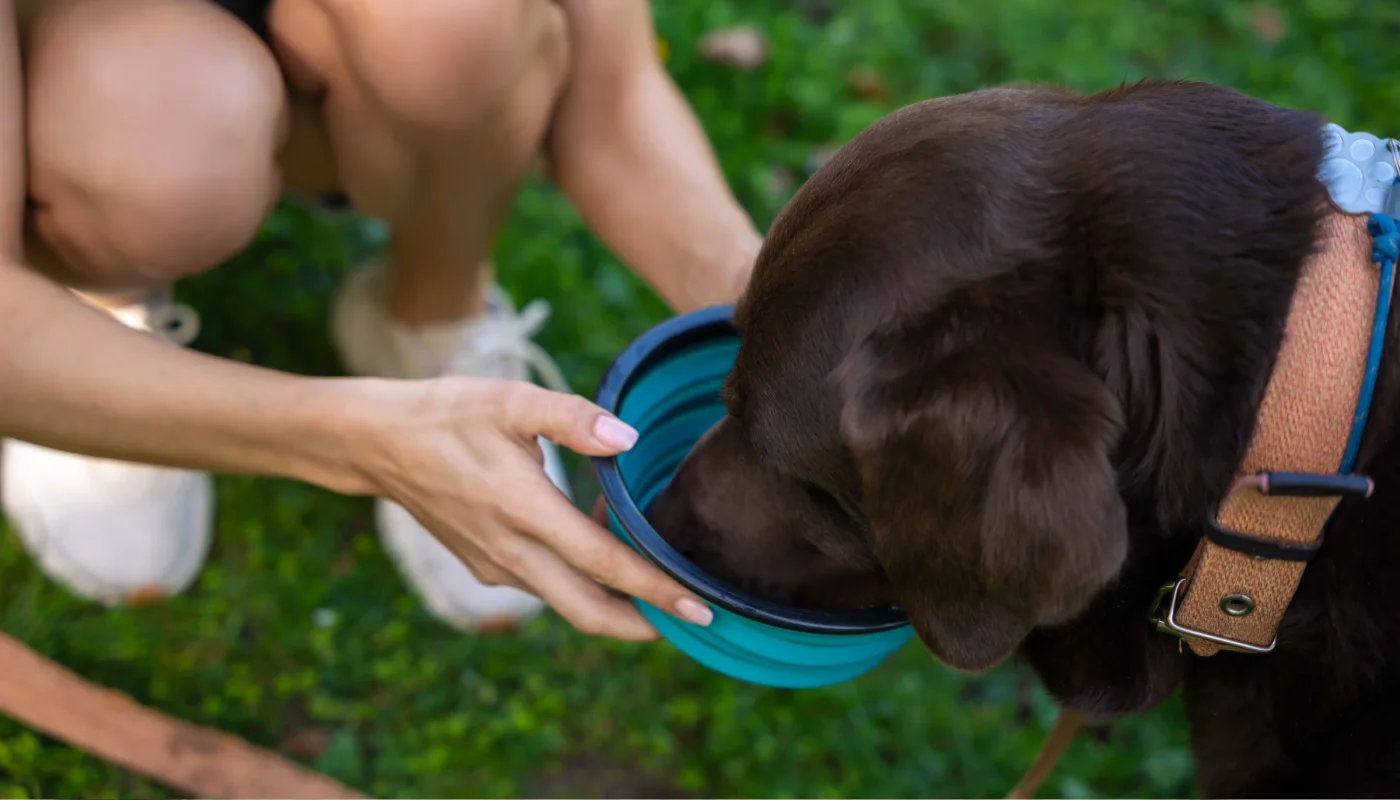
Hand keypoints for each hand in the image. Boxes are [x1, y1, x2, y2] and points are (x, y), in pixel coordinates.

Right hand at [359, 376, 712, 640]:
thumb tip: (627, 439)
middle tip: (696, 622)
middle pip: (589, 612)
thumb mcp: (510, 400)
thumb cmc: (448, 414)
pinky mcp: (486, 565)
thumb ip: (573, 418)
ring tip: (660, 586)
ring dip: (615, 604)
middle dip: (646, 626)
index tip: (700, 609)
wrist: (378, 443)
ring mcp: (496, 565)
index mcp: (524, 511)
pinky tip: (600, 546)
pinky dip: (581, 581)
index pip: (604, 564)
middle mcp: (511, 551)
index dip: (656, 590)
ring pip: (567, 603)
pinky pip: (545, 585)